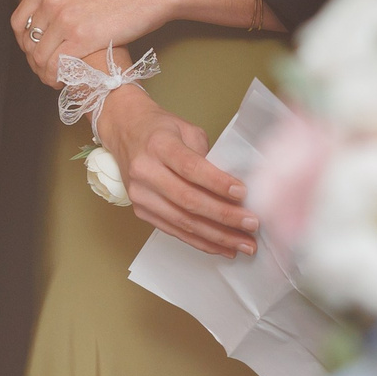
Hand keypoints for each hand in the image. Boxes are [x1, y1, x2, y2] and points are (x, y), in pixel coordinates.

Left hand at [7, 0, 183, 85]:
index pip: (18, 21)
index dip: (25, 41)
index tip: (37, 49)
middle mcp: (52, 1)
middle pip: (28, 42)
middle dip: (35, 59)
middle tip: (48, 67)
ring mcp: (66, 20)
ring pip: (39, 57)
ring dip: (44, 72)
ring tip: (56, 76)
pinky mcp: (83, 39)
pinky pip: (57, 66)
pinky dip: (56, 77)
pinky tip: (67, 79)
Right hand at [97, 85, 258, 257]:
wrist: (124, 130)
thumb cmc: (159, 128)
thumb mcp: (185, 129)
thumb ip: (207, 156)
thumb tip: (234, 187)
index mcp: (159, 145)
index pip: (190, 168)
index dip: (218, 183)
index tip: (243, 193)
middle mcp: (146, 171)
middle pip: (188, 200)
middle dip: (224, 216)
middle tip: (252, 223)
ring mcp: (141, 194)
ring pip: (183, 222)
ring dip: (217, 236)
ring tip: (244, 244)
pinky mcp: (141, 211)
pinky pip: (175, 231)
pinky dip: (201, 242)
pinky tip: (222, 246)